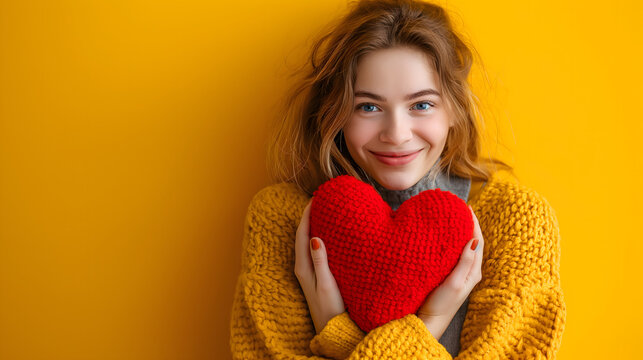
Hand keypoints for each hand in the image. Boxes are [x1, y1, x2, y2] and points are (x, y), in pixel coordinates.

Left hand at [294, 199, 345, 333]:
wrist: (333, 331)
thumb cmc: (331, 309)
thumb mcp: (326, 285)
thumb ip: (320, 262)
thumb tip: (314, 237)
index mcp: (303, 267)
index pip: (302, 234)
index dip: (306, 215)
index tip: (314, 198)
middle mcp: (303, 268)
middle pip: (303, 235)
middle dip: (309, 216)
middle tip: (320, 200)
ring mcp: (309, 272)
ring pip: (308, 242)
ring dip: (314, 226)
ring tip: (324, 211)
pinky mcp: (316, 276)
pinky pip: (315, 250)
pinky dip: (320, 237)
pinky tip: (329, 234)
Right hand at [416, 205, 483, 339]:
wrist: (429, 321)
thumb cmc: (441, 304)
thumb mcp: (454, 283)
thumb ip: (464, 263)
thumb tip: (473, 240)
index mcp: (474, 271)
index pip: (477, 241)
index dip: (473, 223)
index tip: (466, 207)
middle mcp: (470, 271)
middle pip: (474, 241)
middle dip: (469, 224)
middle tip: (460, 208)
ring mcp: (461, 273)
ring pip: (465, 246)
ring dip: (462, 231)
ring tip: (454, 217)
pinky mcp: (451, 275)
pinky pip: (456, 253)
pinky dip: (454, 241)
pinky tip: (446, 236)